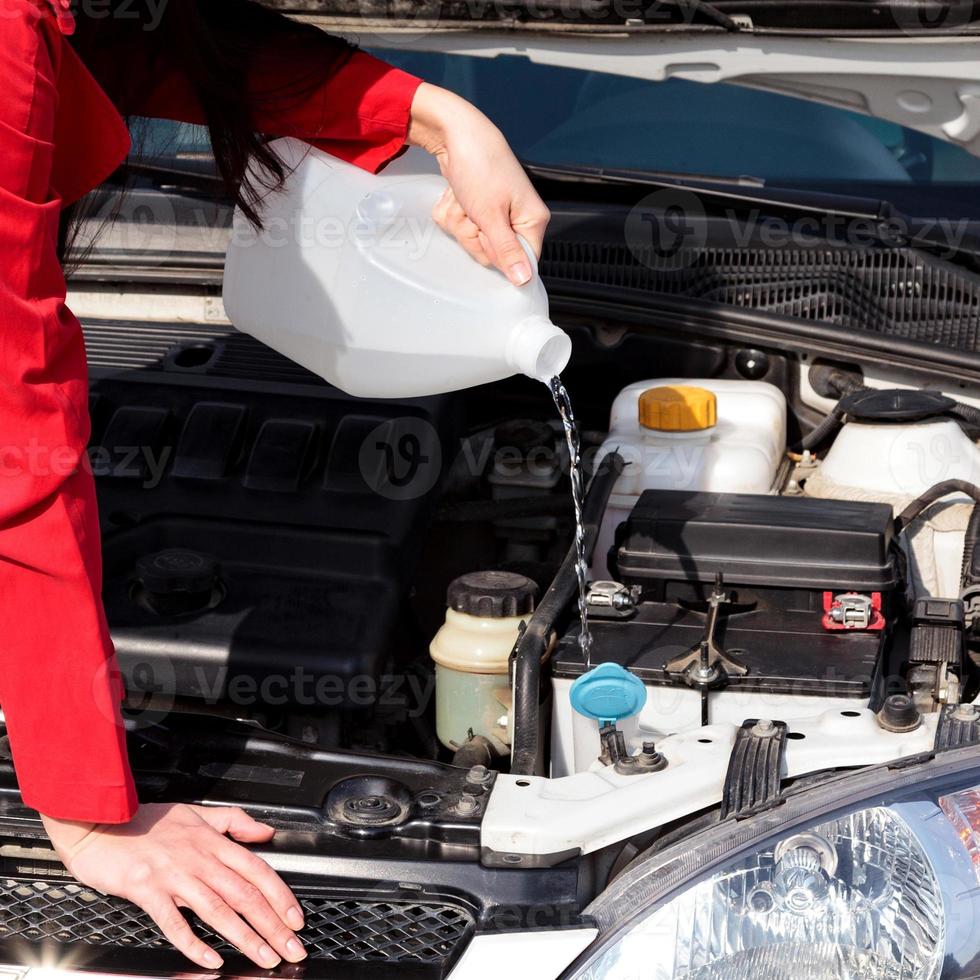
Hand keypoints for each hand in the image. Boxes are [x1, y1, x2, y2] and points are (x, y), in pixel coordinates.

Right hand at [42, 803, 304, 969]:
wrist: (101, 823)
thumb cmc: (147, 821)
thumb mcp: (197, 812)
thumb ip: (235, 822)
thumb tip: (266, 832)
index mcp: (213, 842)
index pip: (257, 870)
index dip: (280, 896)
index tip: (296, 918)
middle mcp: (199, 859)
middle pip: (245, 895)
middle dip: (273, 925)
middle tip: (292, 948)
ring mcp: (174, 876)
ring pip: (218, 911)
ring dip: (246, 938)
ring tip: (266, 958)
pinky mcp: (147, 891)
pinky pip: (175, 922)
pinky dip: (195, 943)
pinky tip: (213, 960)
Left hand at [408, 82, 549, 285]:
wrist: (455, 132)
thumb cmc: (479, 166)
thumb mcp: (491, 215)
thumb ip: (507, 251)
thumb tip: (525, 281)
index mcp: (532, 220)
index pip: (520, 262)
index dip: (497, 253)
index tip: (487, 232)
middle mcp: (518, 218)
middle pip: (492, 252)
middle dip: (473, 234)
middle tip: (472, 210)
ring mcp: (497, 211)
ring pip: (473, 238)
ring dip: (459, 221)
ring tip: (464, 197)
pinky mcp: (479, 206)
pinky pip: (462, 224)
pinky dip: (453, 211)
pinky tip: (457, 193)